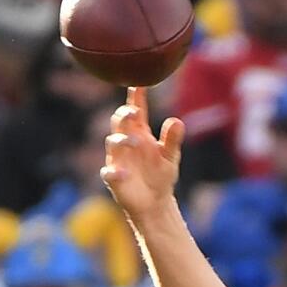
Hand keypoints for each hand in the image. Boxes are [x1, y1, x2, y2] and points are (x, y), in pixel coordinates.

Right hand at [101, 86, 184, 219]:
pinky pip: (109, 172)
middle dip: (124, 115)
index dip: (136, 98)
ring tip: (134, 141)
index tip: (138, 84)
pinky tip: (124, 173)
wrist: (155, 202)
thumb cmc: (161, 175)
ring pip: (113, 143)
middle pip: (120, 123)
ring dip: (121, 140)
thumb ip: (172, 139)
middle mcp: (126, 142)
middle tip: (133, 111)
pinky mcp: (114, 178)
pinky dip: (115, 172)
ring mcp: (118, 159)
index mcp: (140, 133)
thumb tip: (177, 121)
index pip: (136, 111)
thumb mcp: (170, 157)